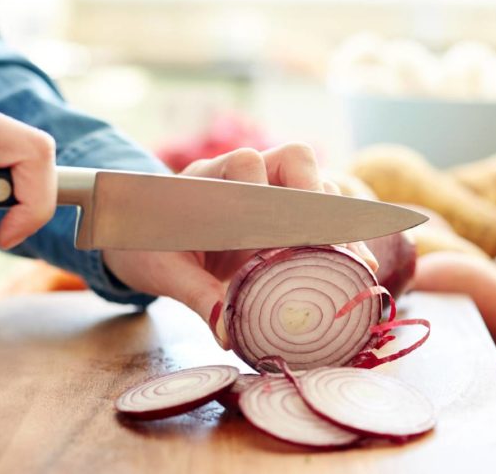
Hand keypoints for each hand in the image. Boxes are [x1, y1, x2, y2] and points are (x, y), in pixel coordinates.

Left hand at [102, 143, 377, 348]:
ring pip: (313, 184)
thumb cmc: (146, 245)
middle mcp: (241, 174)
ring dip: (336, 219)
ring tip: (356, 262)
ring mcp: (265, 189)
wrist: (139, 235)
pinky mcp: (279, 211)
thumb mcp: (163, 271)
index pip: (244, 163)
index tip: (281, 234)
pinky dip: (338, 235)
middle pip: (293, 161)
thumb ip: (196, 295)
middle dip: (319, 200)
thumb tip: (230, 334)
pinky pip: (316, 210)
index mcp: (206, 179)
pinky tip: (355, 264)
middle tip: (338, 245)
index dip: (267, 193)